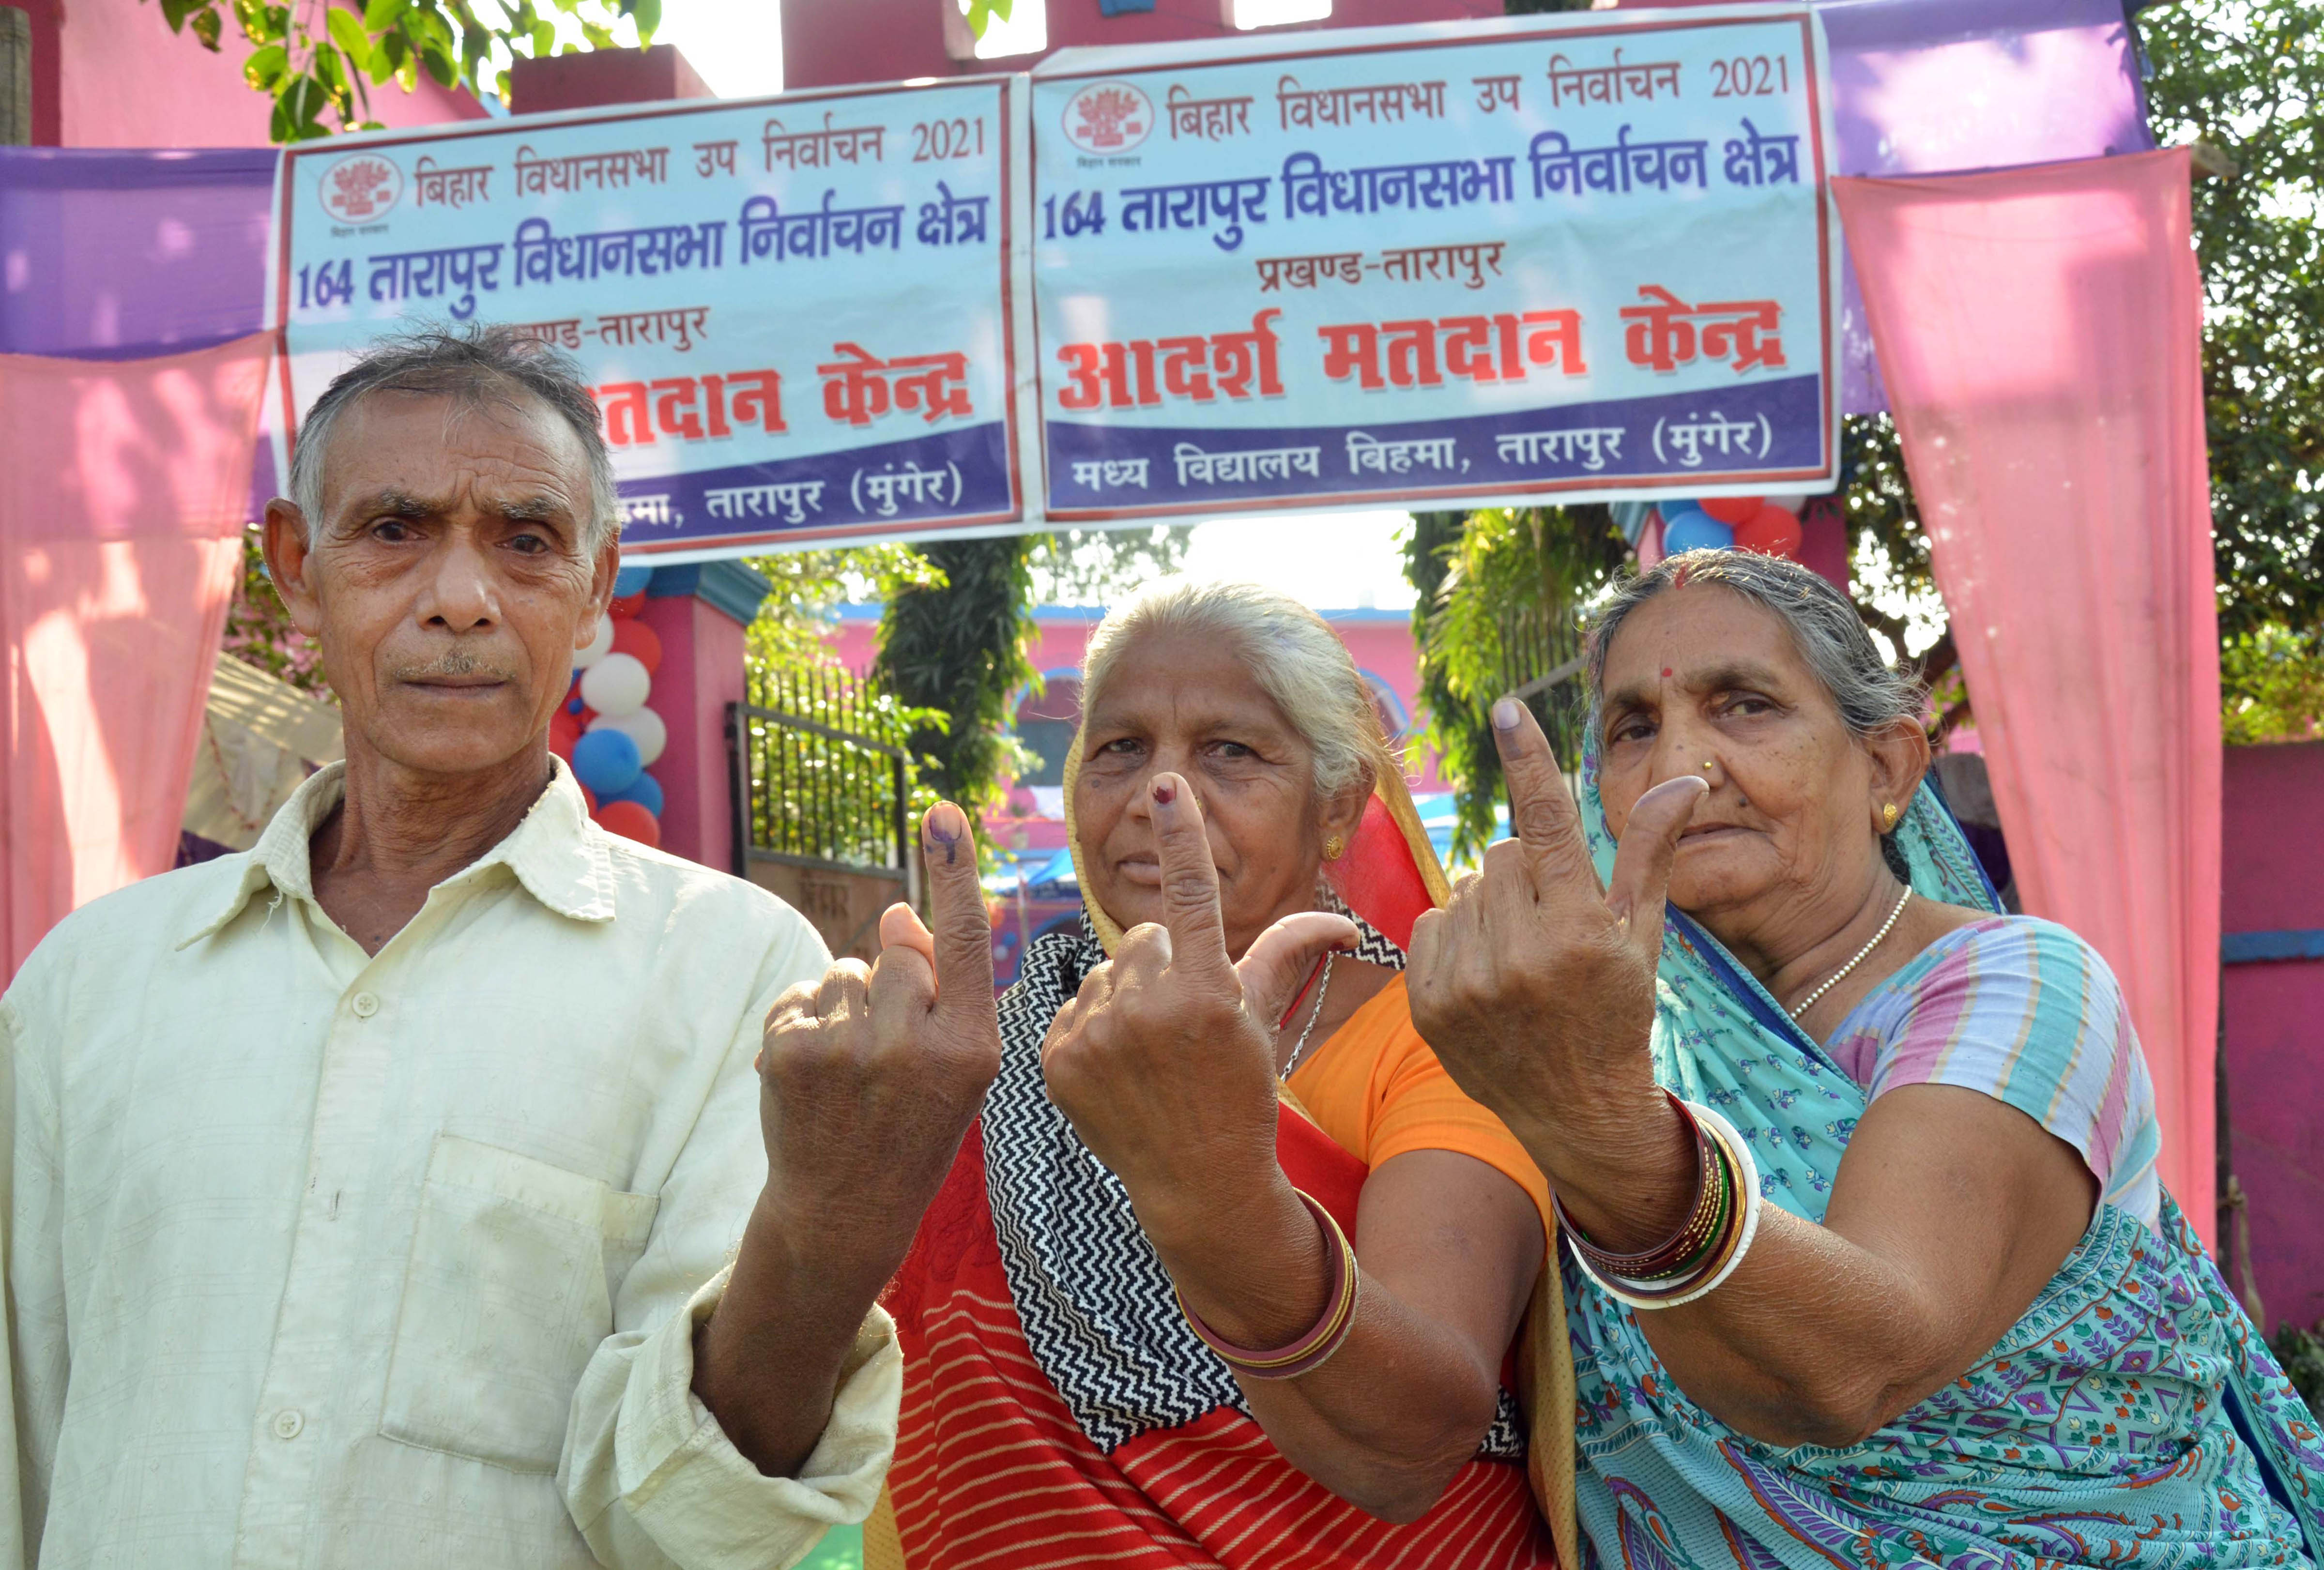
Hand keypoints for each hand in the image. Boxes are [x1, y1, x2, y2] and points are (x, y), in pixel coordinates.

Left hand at [755, 800, 1001, 1273]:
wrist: (845, 1209)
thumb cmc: (915, 1128)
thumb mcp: (961, 1071)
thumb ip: (944, 991)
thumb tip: (898, 912)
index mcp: (971, 1049)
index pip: (966, 940)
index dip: (954, 871)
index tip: (941, 813)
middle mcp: (912, 1046)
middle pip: (901, 952)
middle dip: (896, 980)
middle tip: (891, 1047)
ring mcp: (845, 1050)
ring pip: (848, 970)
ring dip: (850, 1003)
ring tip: (854, 1066)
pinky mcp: (788, 1054)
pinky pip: (803, 992)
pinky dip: (809, 1020)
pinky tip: (820, 1069)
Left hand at [1039, 773, 1352, 1245]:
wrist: (1197, 1182)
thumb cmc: (1240, 1090)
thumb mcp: (1265, 1018)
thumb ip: (1292, 952)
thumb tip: (1346, 921)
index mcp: (1208, 993)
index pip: (1193, 894)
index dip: (1183, 835)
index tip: (1168, 786)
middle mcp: (1150, 1011)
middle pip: (1144, 938)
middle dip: (1163, 965)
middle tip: (1182, 1021)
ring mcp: (1098, 1037)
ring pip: (1107, 971)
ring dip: (1127, 996)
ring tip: (1150, 1049)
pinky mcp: (1059, 1059)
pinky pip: (1073, 1007)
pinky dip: (1094, 1029)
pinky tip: (1119, 1068)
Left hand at [1405, 700, 1706, 1245]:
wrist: (1576, 1114)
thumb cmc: (1617, 1015)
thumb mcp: (1642, 937)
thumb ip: (1650, 853)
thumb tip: (1684, 779)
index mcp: (1577, 933)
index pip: (1548, 826)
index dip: (1529, 762)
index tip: (1508, 710)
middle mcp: (1518, 957)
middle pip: (1504, 856)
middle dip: (1529, 876)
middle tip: (1554, 926)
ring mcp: (1467, 983)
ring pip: (1467, 889)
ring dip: (1492, 908)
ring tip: (1523, 958)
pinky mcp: (1427, 1004)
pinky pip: (1430, 922)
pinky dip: (1456, 935)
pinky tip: (1488, 972)